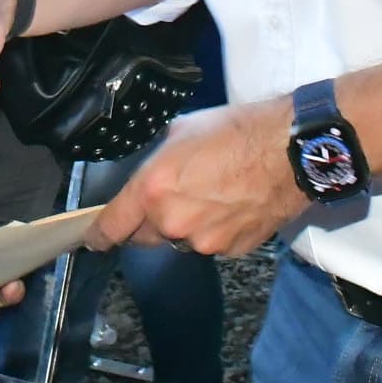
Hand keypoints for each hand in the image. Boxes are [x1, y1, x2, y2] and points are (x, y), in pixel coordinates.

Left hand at [94, 102, 306, 258]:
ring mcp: (203, 241)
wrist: (288, 151)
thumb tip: (152, 176)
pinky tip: (232, 205)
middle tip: (174, 195)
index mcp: (152, 191)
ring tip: (213, 194)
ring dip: (186, 226)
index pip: (112, 227)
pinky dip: (215, 230)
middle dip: (150, 221)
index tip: (93, 239)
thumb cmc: (236, 132)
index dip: (99, 235)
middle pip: (145, 236)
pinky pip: (212, 245)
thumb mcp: (180, 134)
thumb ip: (158, 164)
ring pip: (181, 240)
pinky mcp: (231, 250)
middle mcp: (172, 222)